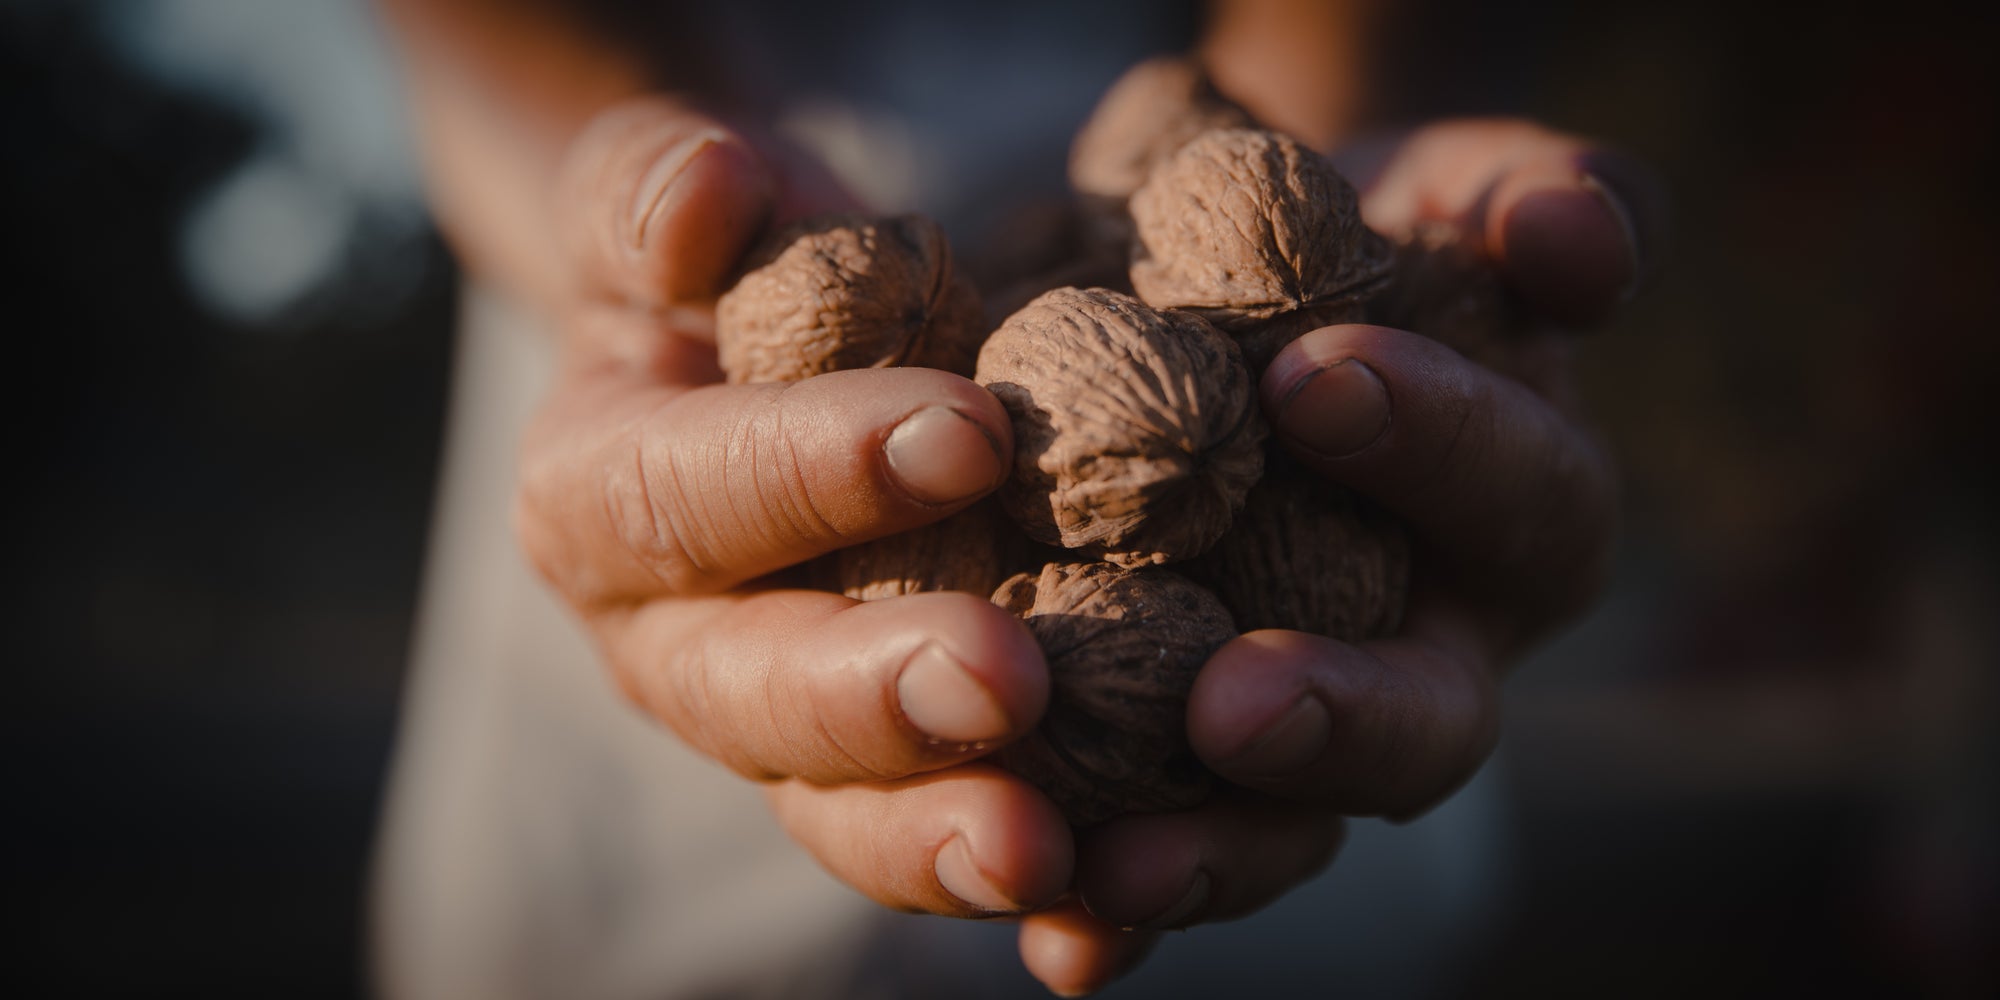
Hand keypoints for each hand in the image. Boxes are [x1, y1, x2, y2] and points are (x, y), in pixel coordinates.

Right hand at [516, 99, 1074, 918]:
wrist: (796, 357)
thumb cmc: (743, 262)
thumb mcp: (682, 200)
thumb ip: (661, 189)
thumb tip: (714, 192)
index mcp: (597, 501)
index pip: (677, 494)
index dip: (806, 473)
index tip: (965, 433)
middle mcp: (670, 643)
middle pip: (745, 693)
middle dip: (870, 697)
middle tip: (1005, 680)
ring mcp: (778, 727)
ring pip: (833, 810)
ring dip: (933, 839)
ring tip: (1047, 856)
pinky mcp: (888, 774)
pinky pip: (940, 838)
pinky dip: (1028, 882)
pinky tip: (1114, 895)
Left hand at [1015, 119, 1658, 994]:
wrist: (1194, 285)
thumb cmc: (1347, 234)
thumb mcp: (1446, 187)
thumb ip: (1538, 200)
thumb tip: (1576, 242)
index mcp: (1518, 513)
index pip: (1521, 498)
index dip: (1441, 447)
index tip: (1313, 380)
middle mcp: (1432, 648)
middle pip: (1427, 724)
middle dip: (1338, 717)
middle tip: (1235, 702)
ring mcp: (1305, 726)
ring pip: (1291, 830)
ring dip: (1213, 859)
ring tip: (1111, 872)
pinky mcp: (1180, 772)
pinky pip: (1165, 860)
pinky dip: (1118, 910)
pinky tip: (1058, 936)